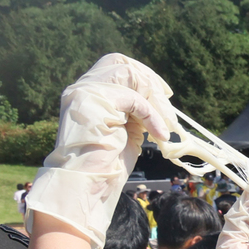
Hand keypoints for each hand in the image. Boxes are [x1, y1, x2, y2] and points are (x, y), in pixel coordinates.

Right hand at [25, 53, 175, 248]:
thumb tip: (160, 102)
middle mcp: (82, 89)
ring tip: (167, 123)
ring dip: (154, 99)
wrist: (86, 184)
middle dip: (148, 79)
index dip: (141, 74)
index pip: (115, 66)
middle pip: (120, 63)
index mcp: (87, 94)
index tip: (163, 93)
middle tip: (167, 100)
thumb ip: (136, 111)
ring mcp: (85, 93)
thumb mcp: (126, 130)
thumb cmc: (106, 165)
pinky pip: (134, 98)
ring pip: (128, 75)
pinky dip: (152, 115)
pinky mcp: (93, 101)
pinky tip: (160, 134)